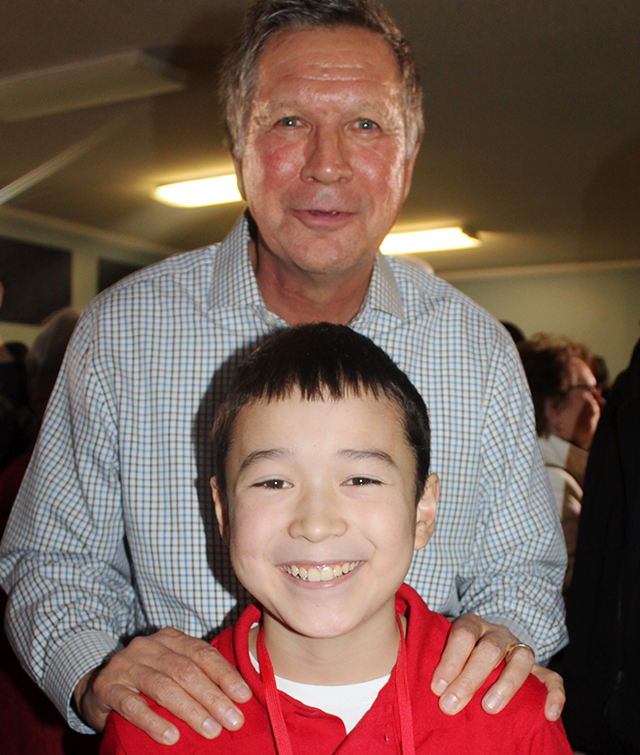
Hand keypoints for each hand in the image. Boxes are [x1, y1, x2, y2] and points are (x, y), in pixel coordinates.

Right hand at [74, 627, 251, 744]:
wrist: (97, 687)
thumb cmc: (146, 682)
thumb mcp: (172, 670)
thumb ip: (199, 675)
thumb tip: (239, 698)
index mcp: (170, 639)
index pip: (202, 653)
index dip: (225, 674)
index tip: (244, 696)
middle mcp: (148, 647)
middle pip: (186, 671)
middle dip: (213, 697)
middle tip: (233, 721)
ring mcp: (125, 665)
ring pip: (163, 686)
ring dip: (190, 710)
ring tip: (211, 731)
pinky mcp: (106, 688)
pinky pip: (131, 705)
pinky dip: (153, 721)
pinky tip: (170, 737)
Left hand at [430, 613, 564, 720]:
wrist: (482, 646)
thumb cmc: (454, 653)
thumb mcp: (438, 643)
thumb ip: (424, 646)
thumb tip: (396, 647)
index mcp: (471, 624)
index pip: (462, 635)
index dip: (449, 660)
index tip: (436, 687)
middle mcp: (496, 633)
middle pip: (488, 650)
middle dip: (468, 679)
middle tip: (450, 704)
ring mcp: (519, 649)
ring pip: (520, 660)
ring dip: (505, 684)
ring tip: (488, 708)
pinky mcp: (538, 669)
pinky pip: (552, 679)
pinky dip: (553, 695)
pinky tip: (548, 714)